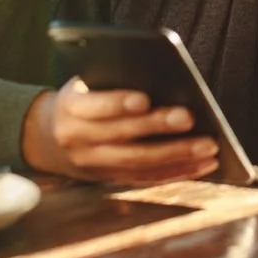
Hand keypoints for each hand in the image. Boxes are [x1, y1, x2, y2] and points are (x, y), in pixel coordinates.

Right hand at [23, 77, 218, 184]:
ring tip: (210, 146)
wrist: (48, 136)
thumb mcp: (85, 83)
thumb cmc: (82, 98)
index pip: (94, 106)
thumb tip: (163, 77)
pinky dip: (178, 172)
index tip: (145, 98)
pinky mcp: (110, 180)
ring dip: (177, 155)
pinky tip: (204, 164)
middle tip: (190, 117)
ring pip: (138, 163)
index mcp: (70, 108)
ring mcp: (94, 164)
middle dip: (158, 128)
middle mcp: (79, 140)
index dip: (118, 104)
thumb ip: (113, 81)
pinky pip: (147, 178)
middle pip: (122, 137)